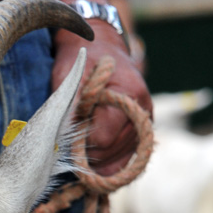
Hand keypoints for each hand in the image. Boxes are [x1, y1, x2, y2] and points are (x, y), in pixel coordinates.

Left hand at [51, 21, 151, 175]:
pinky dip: (110, 162)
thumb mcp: (70, 77)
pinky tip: (96, 166)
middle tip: (69, 143)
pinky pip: (127, 156)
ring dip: (98, 160)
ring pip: (120, 158)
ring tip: (79, 148)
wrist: (102, 46)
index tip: (66, 135)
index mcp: (128, 93)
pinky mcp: (143, 129)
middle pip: (111, 151)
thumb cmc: (82, 60)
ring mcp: (146, 121)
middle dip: (87, 152)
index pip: (102, 137)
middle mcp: (143, 109)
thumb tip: (67, 140)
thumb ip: (70, 106)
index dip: (79, 141)